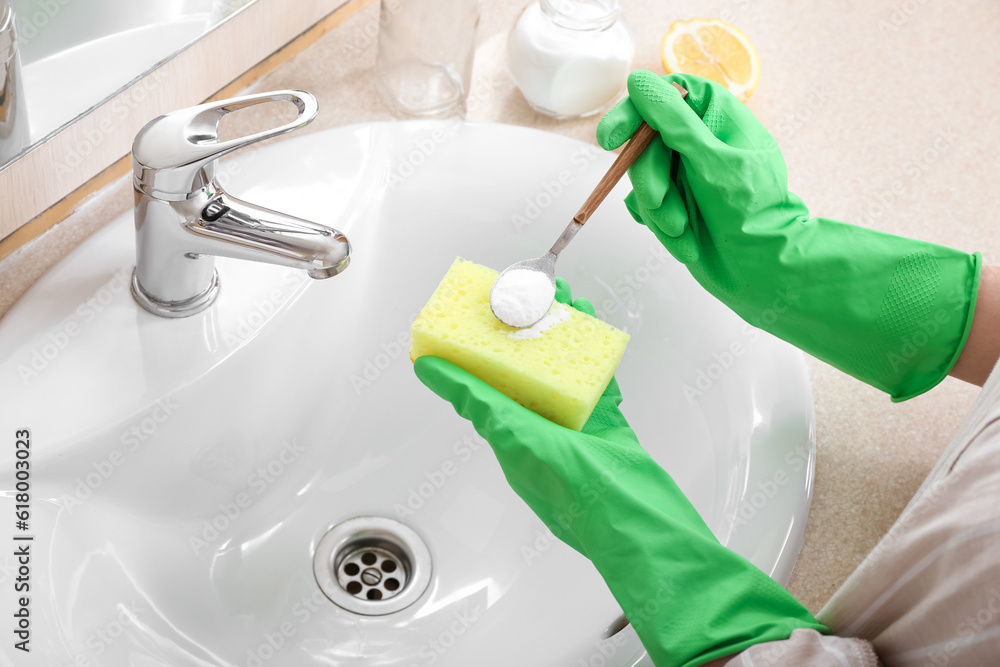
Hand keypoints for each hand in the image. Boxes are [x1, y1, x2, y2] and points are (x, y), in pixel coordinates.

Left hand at [413, 279, 825, 666]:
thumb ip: (478, 402)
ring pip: (561, 371)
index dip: (470, 352)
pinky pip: (595, 382)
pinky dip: (593, 356)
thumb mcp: (517, 439)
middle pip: (523, 371)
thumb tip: (430, 372)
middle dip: (521, 332)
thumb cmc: (577, 493)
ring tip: (559, 301)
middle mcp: (539, 432)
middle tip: (523, 295)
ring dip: (559, 337)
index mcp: (511, 439)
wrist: (639, 522)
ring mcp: (574, 429)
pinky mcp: (606, 428)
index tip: (462, 317)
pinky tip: (593, 332)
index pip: (482, 387)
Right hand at [597, 70, 980, 400]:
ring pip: (641, 179)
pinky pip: (644, 207)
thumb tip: (640, 82)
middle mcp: (698, 141)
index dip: (633, 113)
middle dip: (651, 179)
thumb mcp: (711, 160)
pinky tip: (684, 239)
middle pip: (645, 143)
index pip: (663, 97)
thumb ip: (673, 121)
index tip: (610, 138)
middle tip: (662, 202)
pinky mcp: (675, 203)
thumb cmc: (751, 213)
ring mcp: (685, 174)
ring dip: (658, 209)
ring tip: (682, 229)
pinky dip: (659, 225)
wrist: (762, 270)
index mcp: (716, 116)